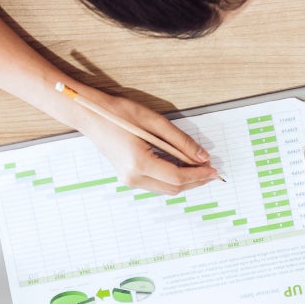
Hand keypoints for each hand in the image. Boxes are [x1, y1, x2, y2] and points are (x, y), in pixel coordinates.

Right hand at [68, 85, 217, 193]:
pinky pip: (157, 183)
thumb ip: (181, 141)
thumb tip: (202, 156)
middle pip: (173, 188)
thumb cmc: (118, 113)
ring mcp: (129, 179)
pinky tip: (183, 168)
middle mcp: (133, 177)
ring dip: (185, 182)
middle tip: (212, 171)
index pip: (178, 178)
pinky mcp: (128, 177)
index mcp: (139, 163)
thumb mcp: (155, 122)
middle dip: (196, 181)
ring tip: (201, 169)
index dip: (199, 175)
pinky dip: (173, 179)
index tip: (215, 170)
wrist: (89, 115)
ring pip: (166, 189)